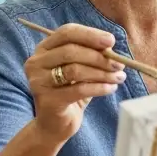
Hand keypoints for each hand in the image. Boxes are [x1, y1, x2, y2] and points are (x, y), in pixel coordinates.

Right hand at [22, 23, 125, 143]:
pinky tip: (111, 89)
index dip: (90, 35)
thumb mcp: (81, 68)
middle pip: (70, 51)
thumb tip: (111, 47)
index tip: (111, 41)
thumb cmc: (72, 90)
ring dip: (102, 73)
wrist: (57, 123)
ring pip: (75, 70)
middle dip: (99, 57)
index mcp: (44, 48)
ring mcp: (38, 82)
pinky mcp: (47, 101)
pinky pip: (78, 90)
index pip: (66, 32)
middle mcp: (36, 62)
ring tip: (119, 77)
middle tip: (120, 64)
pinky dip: (99, 88)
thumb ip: (91, 54)